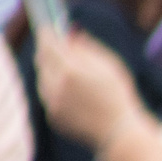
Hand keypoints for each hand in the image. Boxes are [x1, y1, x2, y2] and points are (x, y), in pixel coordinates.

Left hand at [37, 31, 146, 153]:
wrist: (120, 132)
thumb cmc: (119, 96)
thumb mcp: (110, 65)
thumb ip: (87, 47)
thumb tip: (68, 35)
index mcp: (70, 70)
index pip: (48, 44)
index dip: (47, 34)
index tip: (47, 28)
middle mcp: (55, 86)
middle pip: (41, 59)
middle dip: (48, 52)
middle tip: (57, 49)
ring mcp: (51, 102)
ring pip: (42, 78)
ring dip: (52, 72)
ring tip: (74, 78)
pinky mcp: (52, 115)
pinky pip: (47, 95)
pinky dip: (56, 91)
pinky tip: (76, 97)